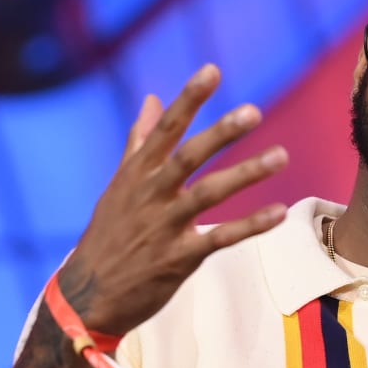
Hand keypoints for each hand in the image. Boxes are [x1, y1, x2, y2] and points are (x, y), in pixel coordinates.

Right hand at [61, 65, 287, 334]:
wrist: (87, 296)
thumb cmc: (107, 237)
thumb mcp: (119, 186)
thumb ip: (139, 142)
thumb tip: (152, 99)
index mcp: (136, 174)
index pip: (164, 130)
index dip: (188, 99)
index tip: (212, 71)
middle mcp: (150, 196)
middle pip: (188, 157)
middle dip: (220, 133)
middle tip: (252, 111)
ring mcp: (164, 227)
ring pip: (208, 194)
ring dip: (246, 174)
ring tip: (280, 156)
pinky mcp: (178, 259)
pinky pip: (220, 238)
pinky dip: (250, 225)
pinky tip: (279, 212)